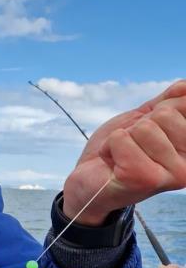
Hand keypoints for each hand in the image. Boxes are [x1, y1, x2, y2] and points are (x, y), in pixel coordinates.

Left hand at [63, 80, 185, 224]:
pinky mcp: (144, 180)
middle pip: (165, 114)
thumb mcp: (145, 120)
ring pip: (144, 127)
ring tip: (122, 155)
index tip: (148, 134)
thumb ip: (168, 102)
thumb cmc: (120, 150)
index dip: (157, 111)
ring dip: (123, 137)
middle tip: (132, 147)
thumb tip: (184, 86)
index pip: (182, 105)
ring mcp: (170, 175)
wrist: (91, 181)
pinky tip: (113, 163)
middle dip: (139, 125)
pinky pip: (122, 139)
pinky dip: (109, 146)